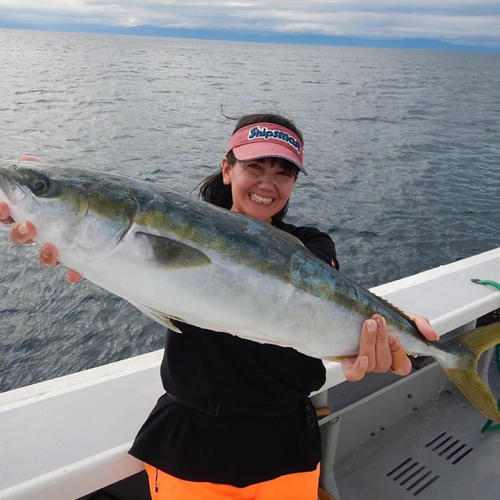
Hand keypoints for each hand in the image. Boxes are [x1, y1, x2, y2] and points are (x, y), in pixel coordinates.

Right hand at [0, 155, 83, 282]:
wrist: (126, 212)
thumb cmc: (89, 193)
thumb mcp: (68, 182)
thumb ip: (46, 173)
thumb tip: (24, 158)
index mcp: (38, 209)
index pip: (12, 213)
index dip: (2, 211)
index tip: (3, 207)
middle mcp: (47, 229)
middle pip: (23, 236)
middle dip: (21, 233)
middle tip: (29, 226)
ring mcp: (64, 245)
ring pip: (46, 256)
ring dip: (45, 255)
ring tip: (52, 248)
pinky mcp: (83, 258)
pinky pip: (76, 270)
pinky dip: (74, 272)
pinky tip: (75, 273)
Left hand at [341, 313, 437, 381]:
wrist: (355, 310)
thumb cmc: (380, 317)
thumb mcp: (403, 317)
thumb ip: (420, 325)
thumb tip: (433, 335)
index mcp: (394, 356)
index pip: (402, 367)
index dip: (399, 354)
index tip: (395, 335)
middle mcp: (380, 362)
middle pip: (385, 363)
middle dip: (382, 341)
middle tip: (379, 322)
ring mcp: (364, 364)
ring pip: (371, 364)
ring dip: (369, 342)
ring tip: (368, 324)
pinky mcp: (348, 363)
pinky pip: (354, 374)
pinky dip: (358, 368)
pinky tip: (360, 356)